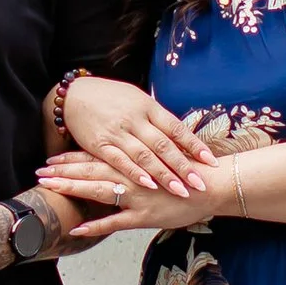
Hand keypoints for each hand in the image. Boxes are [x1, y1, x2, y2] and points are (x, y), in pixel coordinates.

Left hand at [37, 152, 222, 234]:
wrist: (212, 185)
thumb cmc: (188, 172)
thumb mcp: (162, 159)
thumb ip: (140, 159)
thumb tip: (122, 157)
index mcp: (133, 160)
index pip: (97, 156)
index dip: (72, 157)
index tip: (51, 158)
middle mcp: (130, 175)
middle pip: (90, 169)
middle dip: (63, 171)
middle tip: (40, 171)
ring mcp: (135, 195)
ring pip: (97, 190)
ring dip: (71, 188)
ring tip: (49, 188)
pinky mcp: (144, 216)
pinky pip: (115, 222)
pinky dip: (95, 226)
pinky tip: (77, 230)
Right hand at [59, 77, 218, 196]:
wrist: (75, 94)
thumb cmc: (109, 97)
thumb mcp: (136, 99)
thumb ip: (155, 117)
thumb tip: (178, 133)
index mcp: (148, 107)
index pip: (176, 128)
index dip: (194, 144)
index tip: (210, 160)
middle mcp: (135, 119)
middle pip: (164, 145)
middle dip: (184, 166)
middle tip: (201, 183)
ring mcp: (118, 132)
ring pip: (145, 156)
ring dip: (164, 175)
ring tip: (181, 190)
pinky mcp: (101, 144)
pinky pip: (120, 160)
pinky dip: (135, 173)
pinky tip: (148, 184)